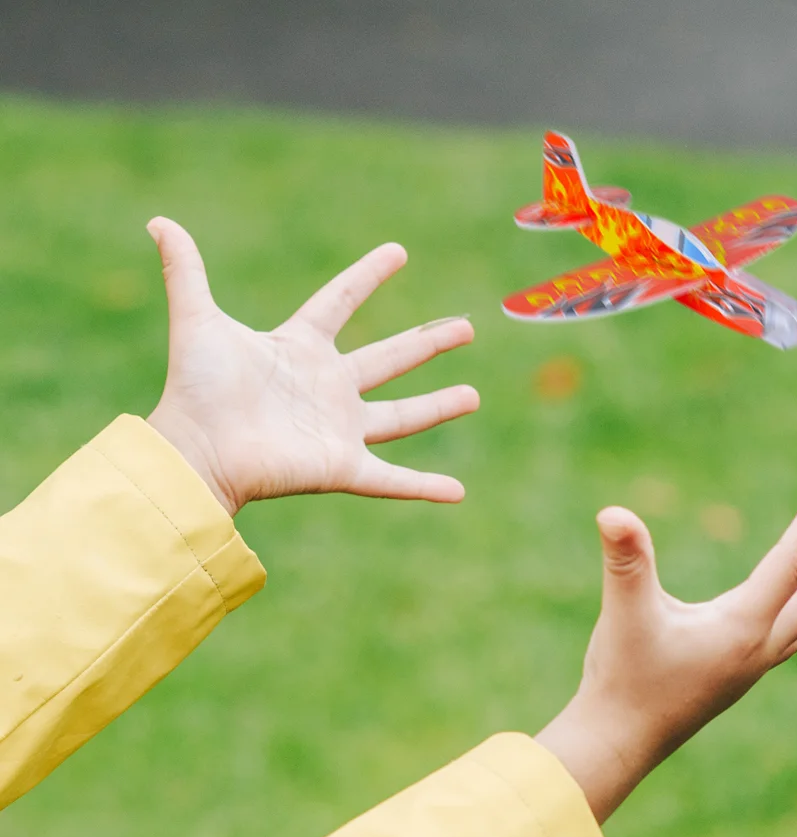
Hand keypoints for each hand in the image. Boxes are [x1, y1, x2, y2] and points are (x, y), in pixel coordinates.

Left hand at [144, 217, 479, 515]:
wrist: (195, 449)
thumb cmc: (197, 388)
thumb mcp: (199, 320)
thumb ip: (186, 271)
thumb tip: (158, 221)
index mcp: (299, 348)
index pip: (339, 302)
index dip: (367, 276)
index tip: (397, 252)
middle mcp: (327, 387)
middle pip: (389, 359)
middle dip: (428, 342)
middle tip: (467, 327)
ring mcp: (339, 429)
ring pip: (402, 417)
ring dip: (439, 406)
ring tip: (475, 395)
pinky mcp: (344, 467)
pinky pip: (393, 479)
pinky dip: (425, 487)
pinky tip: (459, 492)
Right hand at [536, 471, 796, 822]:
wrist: (620, 742)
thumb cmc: (622, 678)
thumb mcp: (623, 612)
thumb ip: (625, 561)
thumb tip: (611, 512)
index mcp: (743, 626)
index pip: (794, 559)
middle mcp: (760, 646)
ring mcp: (752, 665)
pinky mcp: (737, 676)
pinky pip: (790, 635)